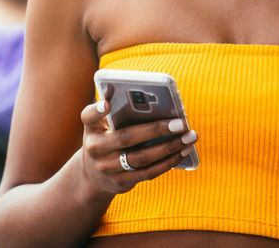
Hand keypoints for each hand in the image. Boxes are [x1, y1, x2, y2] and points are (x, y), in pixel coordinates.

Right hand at [77, 99, 197, 196]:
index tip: (107, 103)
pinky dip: (167, 162)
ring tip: (189, 138)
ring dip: (169, 148)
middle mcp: (96, 148)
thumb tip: (141, 96)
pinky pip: (148, 173)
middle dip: (156, 130)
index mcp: (91, 128)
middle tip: (181, 123)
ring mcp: (108, 168)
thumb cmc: (105, 138)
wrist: (92, 175)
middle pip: (127, 138)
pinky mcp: (121, 182)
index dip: (97, 110)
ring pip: (142, 158)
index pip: (89, 116)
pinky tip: (182, 152)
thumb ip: (115, 111)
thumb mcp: (101, 125)